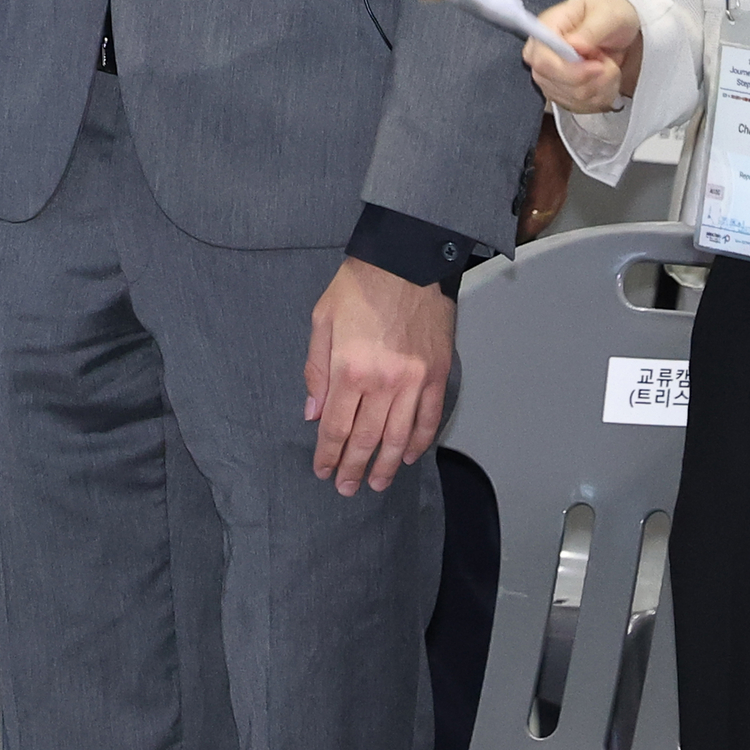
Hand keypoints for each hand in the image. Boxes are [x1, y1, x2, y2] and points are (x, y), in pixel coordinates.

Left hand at [306, 256, 453, 494]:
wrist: (407, 261)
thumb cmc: (359, 286)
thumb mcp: (322, 320)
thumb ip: (316, 370)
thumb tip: (313, 413)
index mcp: (349, 369)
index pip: (336, 426)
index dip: (328, 454)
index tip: (323, 471)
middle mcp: (383, 381)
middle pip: (366, 438)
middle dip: (354, 468)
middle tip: (346, 488)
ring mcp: (414, 381)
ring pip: (398, 436)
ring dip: (386, 464)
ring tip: (376, 483)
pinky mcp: (437, 374)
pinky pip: (428, 418)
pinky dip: (418, 441)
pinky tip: (407, 456)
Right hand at [527, 0, 643, 112]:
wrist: (621, 29)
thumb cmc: (610, 15)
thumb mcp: (608, 14)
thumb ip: (590, 29)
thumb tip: (573, 45)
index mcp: (547, 29)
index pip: (541, 60)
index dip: (569, 70)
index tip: (598, 66)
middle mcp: (542, 55)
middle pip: (554, 83)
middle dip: (590, 79)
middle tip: (607, 61)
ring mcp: (551, 77)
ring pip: (571, 98)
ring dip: (601, 87)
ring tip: (609, 65)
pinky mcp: (563, 93)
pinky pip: (581, 107)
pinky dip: (602, 96)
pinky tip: (606, 79)